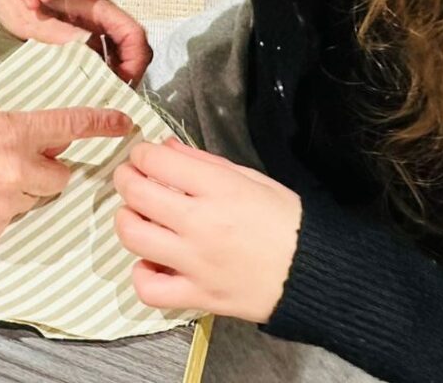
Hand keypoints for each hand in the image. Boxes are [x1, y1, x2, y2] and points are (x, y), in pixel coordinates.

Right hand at [0, 101, 132, 247]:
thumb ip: (16, 126)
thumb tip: (43, 138)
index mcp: (12, 131)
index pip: (69, 126)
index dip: (101, 124)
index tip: (123, 122)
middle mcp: (15, 168)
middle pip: (59, 175)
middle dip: (48, 168)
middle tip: (20, 159)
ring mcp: (4, 202)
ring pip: (36, 197)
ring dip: (23, 188)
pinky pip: (14, 217)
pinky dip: (2, 207)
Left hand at [113, 138, 300, 321]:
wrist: (317, 273)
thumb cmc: (287, 221)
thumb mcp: (250, 177)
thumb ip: (202, 161)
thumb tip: (166, 147)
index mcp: (218, 189)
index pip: (156, 161)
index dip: (141, 153)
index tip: (143, 156)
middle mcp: (202, 223)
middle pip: (137, 193)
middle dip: (125, 178)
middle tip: (130, 177)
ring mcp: (197, 262)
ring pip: (133, 236)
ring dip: (126, 220)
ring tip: (137, 215)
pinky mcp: (199, 296)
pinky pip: (150, 289)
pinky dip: (142, 274)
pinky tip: (152, 260)